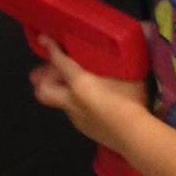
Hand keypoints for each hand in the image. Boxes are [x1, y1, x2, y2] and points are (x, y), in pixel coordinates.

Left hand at [30, 36, 149, 148]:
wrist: (133, 136)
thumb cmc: (131, 101)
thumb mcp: (129, 74)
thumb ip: (122, 60)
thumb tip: (132, 41)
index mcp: (80, 83)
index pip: (60, 63)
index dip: (51, 49)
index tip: (44, 39)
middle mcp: (71, 101)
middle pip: (43, 91)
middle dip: (42, 80)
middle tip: (51, 71)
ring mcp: (76, 117)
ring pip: (59, 102)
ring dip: (62, 93)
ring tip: (75, 86)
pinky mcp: (84, 129)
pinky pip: (74, 113)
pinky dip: (77, 105)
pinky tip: (92, 103)